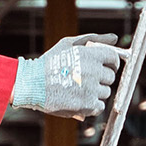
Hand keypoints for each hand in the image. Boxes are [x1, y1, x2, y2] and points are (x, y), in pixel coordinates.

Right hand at [11, 33, 125, 117]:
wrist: (31, 84)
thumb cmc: (50, 62)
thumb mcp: (69, 44)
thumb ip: (94, 39)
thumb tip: (115, 38)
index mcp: (91, 55)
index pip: (114, 58)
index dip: (111, 63)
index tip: (105, 67)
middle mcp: (93, 72)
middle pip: (110, 77)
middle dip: (101, 78)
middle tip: (85, 79)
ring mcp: (91, 90)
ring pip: (105, 93)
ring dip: (96, 92)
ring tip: (78, 89)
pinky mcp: (86, 105)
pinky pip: (99, 106)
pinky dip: (92, 105)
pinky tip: (79, 99)